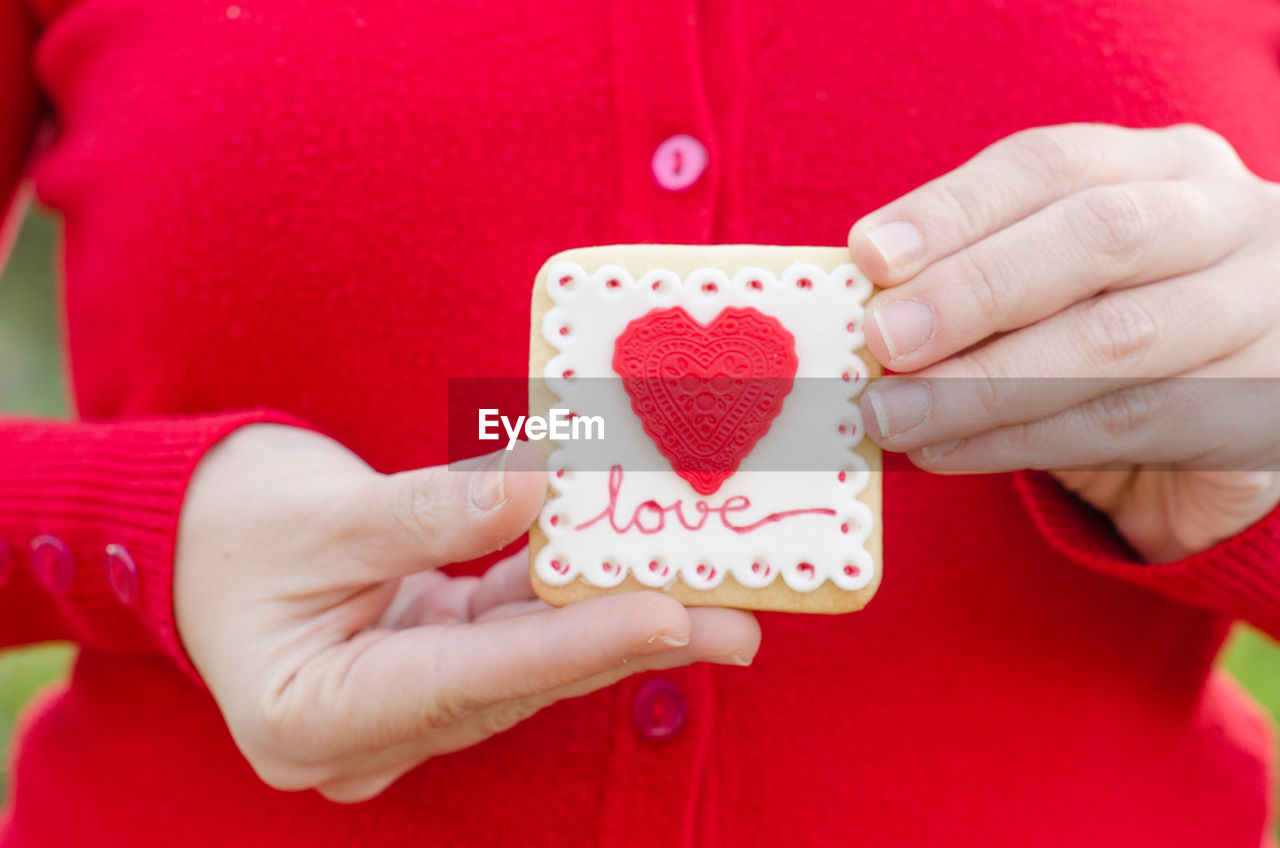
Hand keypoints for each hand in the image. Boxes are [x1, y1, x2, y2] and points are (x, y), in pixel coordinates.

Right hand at [175, 424, 759, 801]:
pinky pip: (510, 632)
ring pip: (527, 662)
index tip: (668, 616)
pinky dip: (567, 597)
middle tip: (733, 621)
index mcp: (313, 717)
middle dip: (625, 643)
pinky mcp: (428, 666)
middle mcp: (366, 733)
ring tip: (713, 598)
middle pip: (517, 683)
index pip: (468, 681)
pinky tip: (636, 570)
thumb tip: (545, 491)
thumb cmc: (227, 522)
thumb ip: (435, 513)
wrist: (185, 528)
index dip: (574, 646)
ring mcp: (401, 704)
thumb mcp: (323, 515)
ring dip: (612, 621)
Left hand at [848, 123, 1279, 561]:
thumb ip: (980, 274)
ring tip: (894, 416)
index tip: (870, 255)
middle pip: (1100, 236)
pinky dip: (1024, 440)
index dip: (956, 208)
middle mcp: (1231, 224)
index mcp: (1167, 167)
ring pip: (1117, 342)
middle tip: (884, 340)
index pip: (1053, 163)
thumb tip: (866, 303)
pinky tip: (948, 451)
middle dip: (975, 289)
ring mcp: (1265, 316)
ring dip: (984, 384)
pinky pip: (1133, 426)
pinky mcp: (1267, 411)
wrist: (1233, 412)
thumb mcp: (1057, 278)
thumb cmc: (1114, 326)